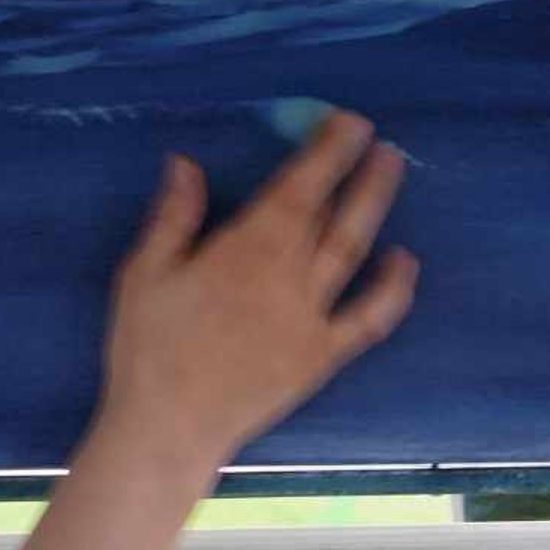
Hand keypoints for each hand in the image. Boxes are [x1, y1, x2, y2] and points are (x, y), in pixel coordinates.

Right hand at [96, 112, 420, 471]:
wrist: (170, 427)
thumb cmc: (148, 347)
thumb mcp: (143, 273)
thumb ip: (173, 217)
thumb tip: (187, 162)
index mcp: (243, 251)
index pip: (295, 189)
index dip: (324, 152)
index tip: (346, 122)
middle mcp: (286, 276)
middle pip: (329, 212)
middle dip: (354, 170)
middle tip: (375, 135)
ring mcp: (311, 317)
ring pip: (352, 250)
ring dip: (374, 206)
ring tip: (391, 169)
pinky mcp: (322, 355)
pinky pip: (367, 319)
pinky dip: (392, 290)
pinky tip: (406, 262)